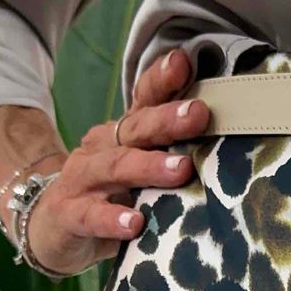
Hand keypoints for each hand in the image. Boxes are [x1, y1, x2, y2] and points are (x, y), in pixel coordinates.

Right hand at [23, 47, 211, 275]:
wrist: (55, 227)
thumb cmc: (113, 195)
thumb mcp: (144, 171)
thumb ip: (177, 156)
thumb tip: (236, 147)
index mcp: (125, 132)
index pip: (145, 99)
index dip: (162, 80)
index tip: (184, 63)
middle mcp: (102, 147)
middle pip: (135, 128)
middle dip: (167, 120)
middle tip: (198, 114)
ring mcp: (82, 178)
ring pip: (114, 167)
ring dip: (147, 167)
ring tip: (180, 170)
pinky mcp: (69, 213)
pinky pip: (90, 215)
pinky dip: (111, 218)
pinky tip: (134, 223)